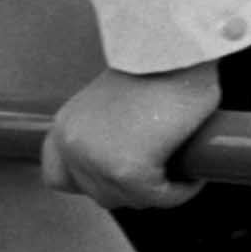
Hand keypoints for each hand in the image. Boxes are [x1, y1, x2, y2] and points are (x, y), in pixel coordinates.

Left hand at [41, 63, 218, 210]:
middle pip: (100, 195)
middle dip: (133, 189)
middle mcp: (71, 146)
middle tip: (163, 172)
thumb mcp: (108, 104)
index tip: (118, 176)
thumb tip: (122, 166)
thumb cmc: (153, 69)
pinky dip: (181, 191)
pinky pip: (160, 197)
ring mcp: (95, 161)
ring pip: (133, 199)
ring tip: (180, 172)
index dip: (90, 182)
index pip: (57, 177)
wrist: (170, 51)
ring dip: (161, 191)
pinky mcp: (127, 171)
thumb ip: (102, 134)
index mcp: (64, 127)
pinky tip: (193, 176)